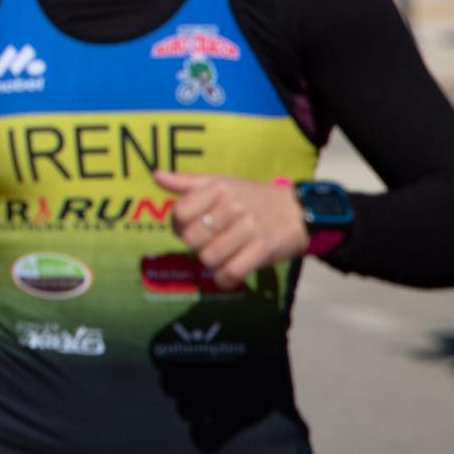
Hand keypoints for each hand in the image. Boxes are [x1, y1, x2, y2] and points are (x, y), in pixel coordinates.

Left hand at [154, 170, 308, 289]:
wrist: (298, 210)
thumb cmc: (251, 198)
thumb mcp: (220, 183)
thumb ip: (186, 183)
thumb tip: (156, 175)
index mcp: (218, 188)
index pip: (180, 213)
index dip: (178, 226)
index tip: (190, 228)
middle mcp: (232, 206)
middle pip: (192, 239)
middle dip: (195, 246)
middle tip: (208, 244)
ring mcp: (249, 228)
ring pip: (209, 258)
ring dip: (211, 264)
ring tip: (221, 257)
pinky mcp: (263, 249)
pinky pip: (231, 272)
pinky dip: (224, 279)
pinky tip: (227, 275)